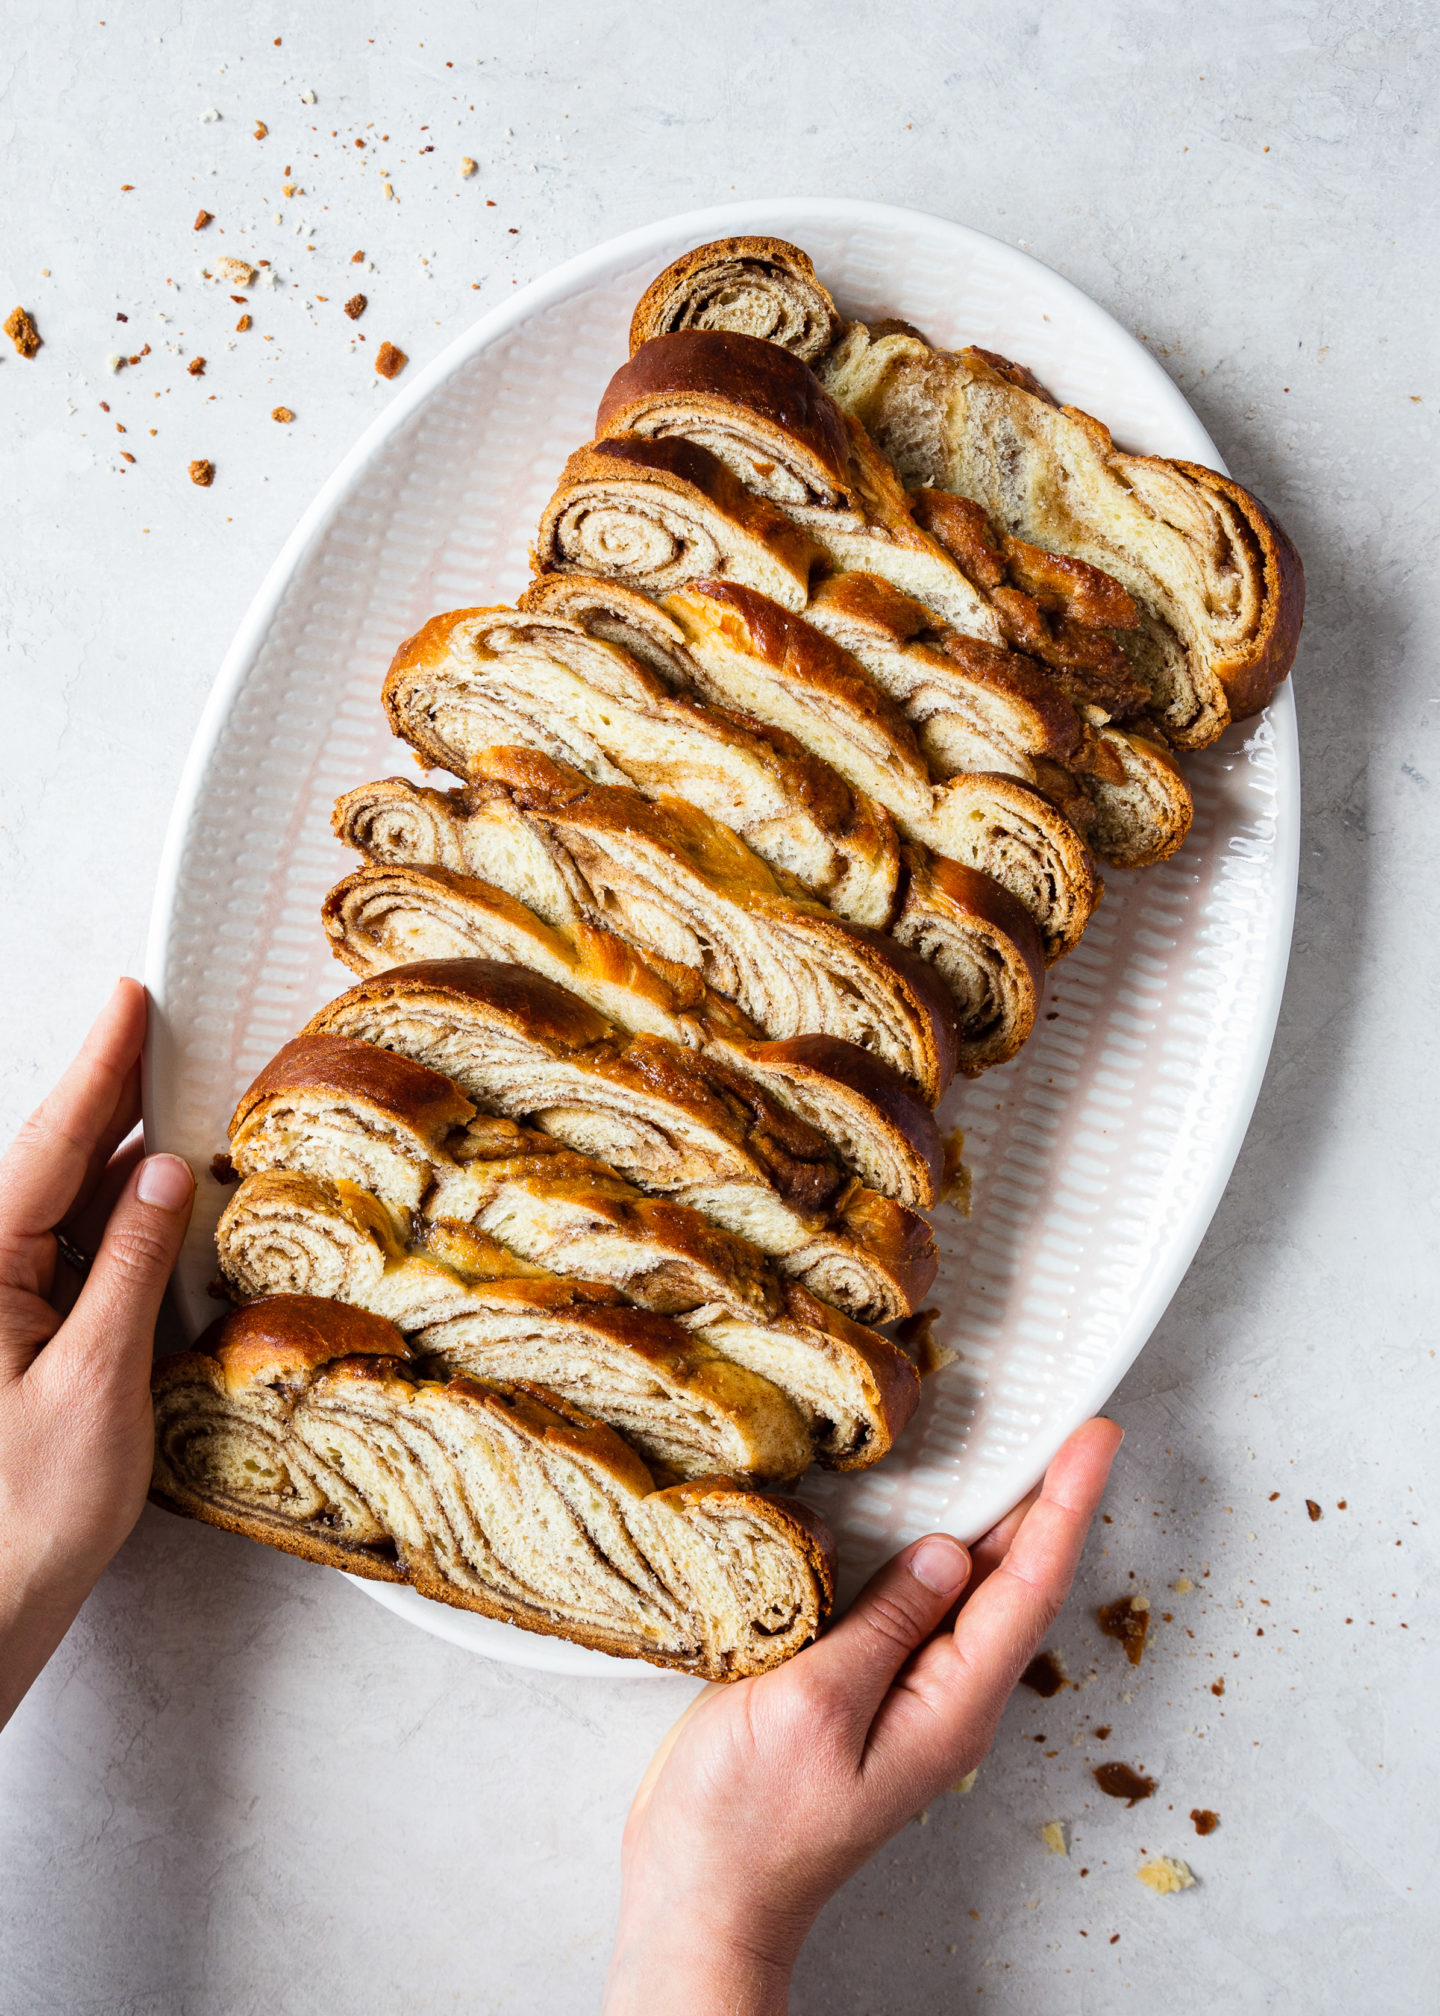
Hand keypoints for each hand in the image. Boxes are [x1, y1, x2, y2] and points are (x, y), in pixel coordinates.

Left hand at [0, 979, 194, 1730]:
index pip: (53, 1144)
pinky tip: (153, 1192)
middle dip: (107, 1088)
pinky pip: (73, 1248)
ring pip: (66, 1201)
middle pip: (55, 1158)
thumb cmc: (27, 1508)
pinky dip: (119, 1213)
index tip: (129, 998)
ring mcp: (3, 1300)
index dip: (99, 1066)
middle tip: (153, 1019)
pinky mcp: (23, 1331)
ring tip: (169, 1091)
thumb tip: (167, 1173)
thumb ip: (130, 1265)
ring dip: (119, 1152)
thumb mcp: (96, 1378)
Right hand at [603, 1417, 1122, 2014]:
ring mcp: (910, 1698)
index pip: (1028, 1586)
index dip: (1065, 1503)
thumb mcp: (814, 1704)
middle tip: (1075, 1425)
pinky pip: (924, 1609)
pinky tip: (929, 1521)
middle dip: (1050, 1501)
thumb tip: (949, 1551)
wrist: (706, 1896)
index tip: (1097, 1438)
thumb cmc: (748, 1818)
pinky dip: (939, 1552)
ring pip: (972, 1593)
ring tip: (1023, 1453)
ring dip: (1000, 1523)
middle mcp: (946, 1699)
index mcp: (949, 1705)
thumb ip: (886, 1624)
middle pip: (1015, 1583)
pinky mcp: (869, 1692)